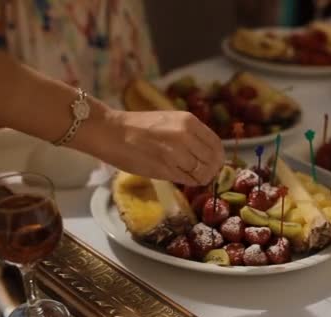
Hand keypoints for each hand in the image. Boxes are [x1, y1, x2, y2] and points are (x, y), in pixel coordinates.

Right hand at [103, 109, 224, 185]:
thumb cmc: (139, 126)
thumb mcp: (171, 121)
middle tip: (202, 173)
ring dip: (199, 178)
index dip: (218, 157)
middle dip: (210, 170)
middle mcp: (186, 137)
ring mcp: (176, 154)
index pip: (217, 145)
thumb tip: (209, 154)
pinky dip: (187, 181)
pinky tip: (178, 176)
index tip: (213, 163)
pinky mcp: (165, 170)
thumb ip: (190, 135)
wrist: (112, 132)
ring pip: (202, 174)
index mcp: (189, 122)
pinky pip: (187, 180)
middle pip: (212, 161)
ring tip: (188, 175)